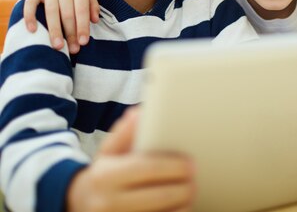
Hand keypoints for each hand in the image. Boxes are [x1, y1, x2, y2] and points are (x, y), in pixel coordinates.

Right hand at [23, 0, 98, 53]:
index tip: (84, 43)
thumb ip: (92, 4)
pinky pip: (30, 4)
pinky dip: (30, 17)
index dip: (82, 27)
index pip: (82, 9)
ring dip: (54, 31)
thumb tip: (94, 21)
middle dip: (70, 33)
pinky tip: (33, 30)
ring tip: (58, 47)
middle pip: (67, 13)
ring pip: (51, 11)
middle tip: (73, 50)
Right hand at [67, 107, 195, 211]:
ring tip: (190, 193)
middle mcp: (108, 203)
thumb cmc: (105, 173)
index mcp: (106, 176)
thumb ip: (125, 131)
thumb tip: (139, 113)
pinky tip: (180, 207)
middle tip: (195, 178)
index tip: (192, 163)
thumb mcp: (109, 150)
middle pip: (161, 196)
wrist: (82, 204)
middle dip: (185, 187)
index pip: (149, 169)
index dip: (175, 166)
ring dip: (184, 204)